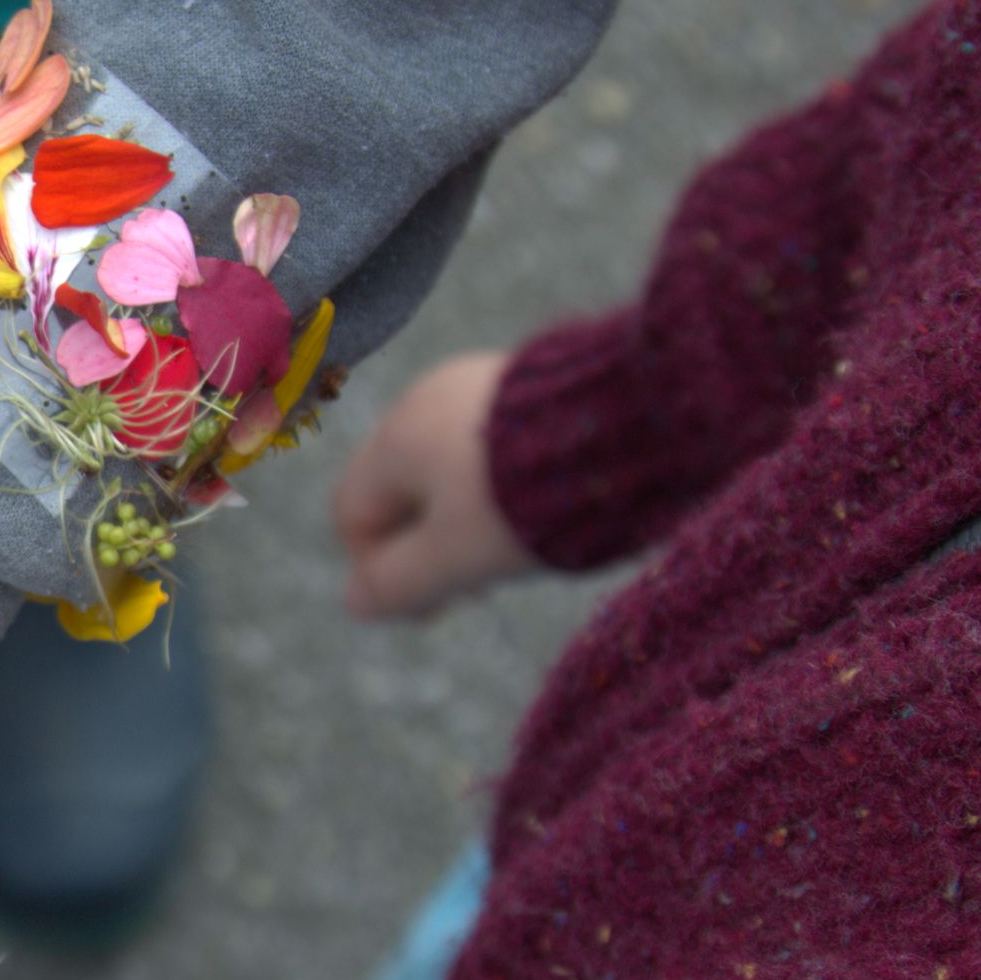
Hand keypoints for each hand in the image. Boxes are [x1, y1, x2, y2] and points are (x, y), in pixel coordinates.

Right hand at [330, 350, 539, 619]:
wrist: (627, 418)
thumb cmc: (526, 498)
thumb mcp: (455, 556)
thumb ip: (399, 583)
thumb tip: (355, 603)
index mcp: (394, 440)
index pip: (353, 512)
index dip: (378, 568)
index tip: (435, 603)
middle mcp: (424, 400)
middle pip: (403, 487)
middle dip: (430, 542)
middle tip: (480, 582)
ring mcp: (476, 380)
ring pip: (450, 464)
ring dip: (469, 512)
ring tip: (520, 542)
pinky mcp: (526, 376)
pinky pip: (492, 438)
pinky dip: (504, 478)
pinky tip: (548, 499)